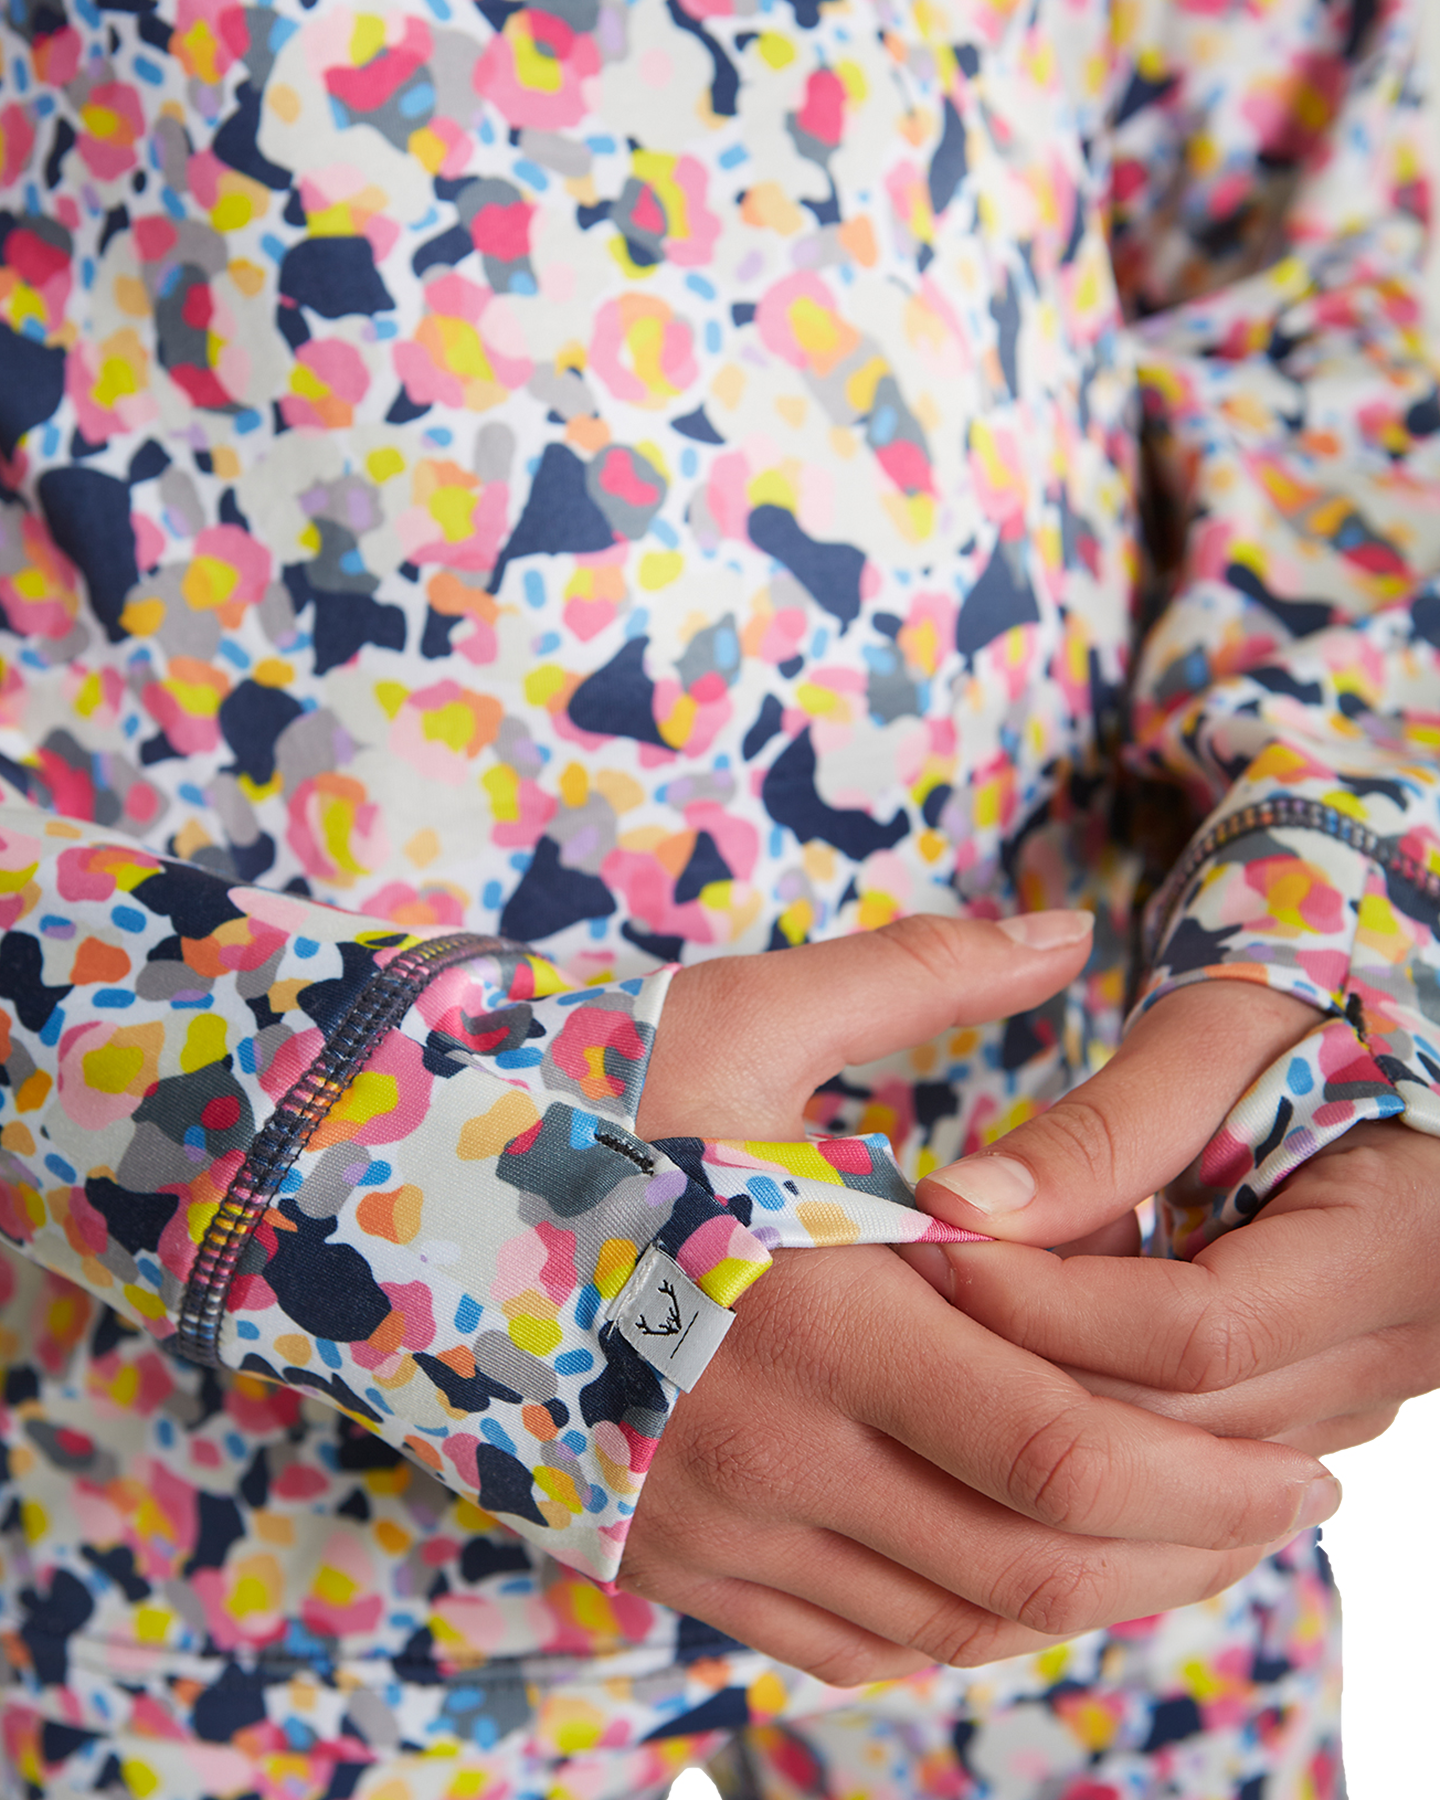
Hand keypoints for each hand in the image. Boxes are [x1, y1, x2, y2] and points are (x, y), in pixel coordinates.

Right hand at [620, 924, 1340, 1685]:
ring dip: (1091, 1599)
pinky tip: (1012, 1570)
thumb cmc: (562, 1094)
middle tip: (1275, 1513)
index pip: (1054, 1447)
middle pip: (1032, 1567)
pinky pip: (854, 1644)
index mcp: (807, 1315)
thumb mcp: (737, 1017)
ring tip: (1176, 1540)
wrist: (363, 1198)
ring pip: (954, 1626)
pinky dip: (966, 1625)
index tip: (1292, 1458)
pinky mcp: (670, 1563)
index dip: (1204, 1477)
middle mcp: (767, 1454)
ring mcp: (710, 1530)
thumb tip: (1063, 929)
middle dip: (1188, 1554)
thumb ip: (917, 974)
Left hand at [904, 980, 1439, 1468]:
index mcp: (1403, 1245)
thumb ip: (1100, 1128)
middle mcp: (1405, 1349)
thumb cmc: (1314, 1014)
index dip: (1050, 1302)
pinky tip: (1039, 1315)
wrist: (1398, 1053)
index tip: (939, 1244)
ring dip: (1057, 1380)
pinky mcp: (1321, 1410)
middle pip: (1179, 1413)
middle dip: (1031, 1353)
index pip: (1199, 1332)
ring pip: (1175, 1452)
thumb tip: (959, 1208)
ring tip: (979, 1281)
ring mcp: (1366, 1397)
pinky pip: (1187, 1446)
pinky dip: (1097, 1393)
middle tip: (920, 1274)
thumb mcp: (1216, 1036)